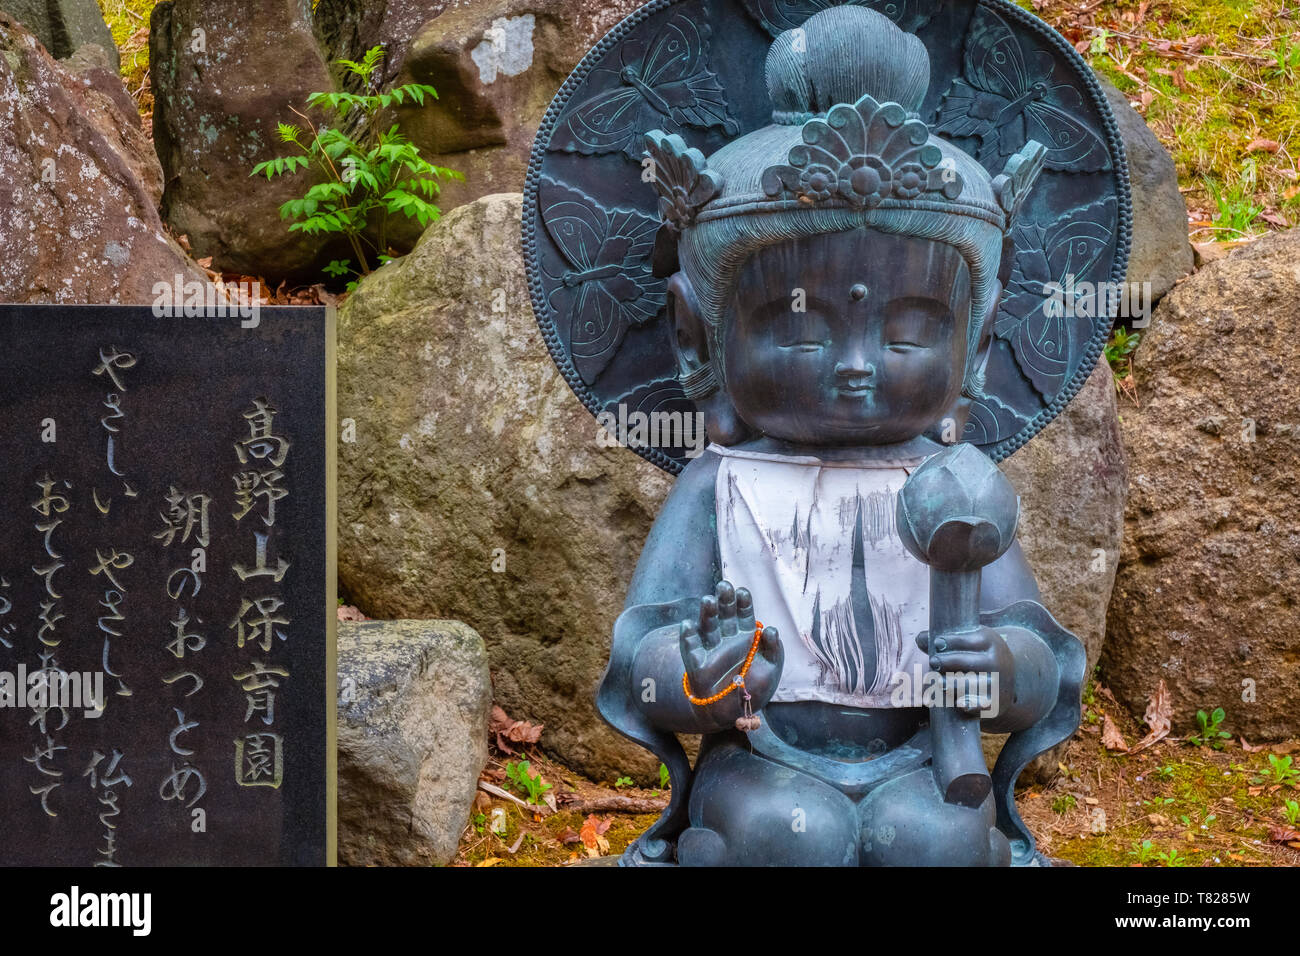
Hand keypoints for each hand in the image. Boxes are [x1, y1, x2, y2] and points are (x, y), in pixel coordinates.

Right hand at [680, 581, 781, 714]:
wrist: (734, 712)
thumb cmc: (755, 687)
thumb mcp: (771, 668)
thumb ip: (773, 649)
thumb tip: (770, 629)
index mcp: (746, 634)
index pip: (744, 613)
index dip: (743, 602)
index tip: (742, 592)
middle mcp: (727, 637)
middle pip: (725, 614)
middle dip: (725, 600)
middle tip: (724, 586)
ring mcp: (711, 648)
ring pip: (708, 626)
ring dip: (707, 612)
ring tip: (708, 601)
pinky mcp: (696, 663)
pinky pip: (690, 647)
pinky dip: (688, 636)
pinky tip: (688, 625)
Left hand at [916, 626, 1012, 714]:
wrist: (1005, 685)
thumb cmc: (978, 658)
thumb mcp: (969, 643)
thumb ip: (945, 641)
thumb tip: (920, 639)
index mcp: (991, 641)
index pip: (968, 640)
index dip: (951, 641)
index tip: (937, 643)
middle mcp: (997, 661)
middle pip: (966, 661)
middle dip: (946, 661)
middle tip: (934, 662)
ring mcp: (997, 683)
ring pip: (968, 684)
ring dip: (950, 684)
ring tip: (938, 682)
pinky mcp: (994, 703)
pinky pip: (980, 705)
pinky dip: (970, 705)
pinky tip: (959, 704)